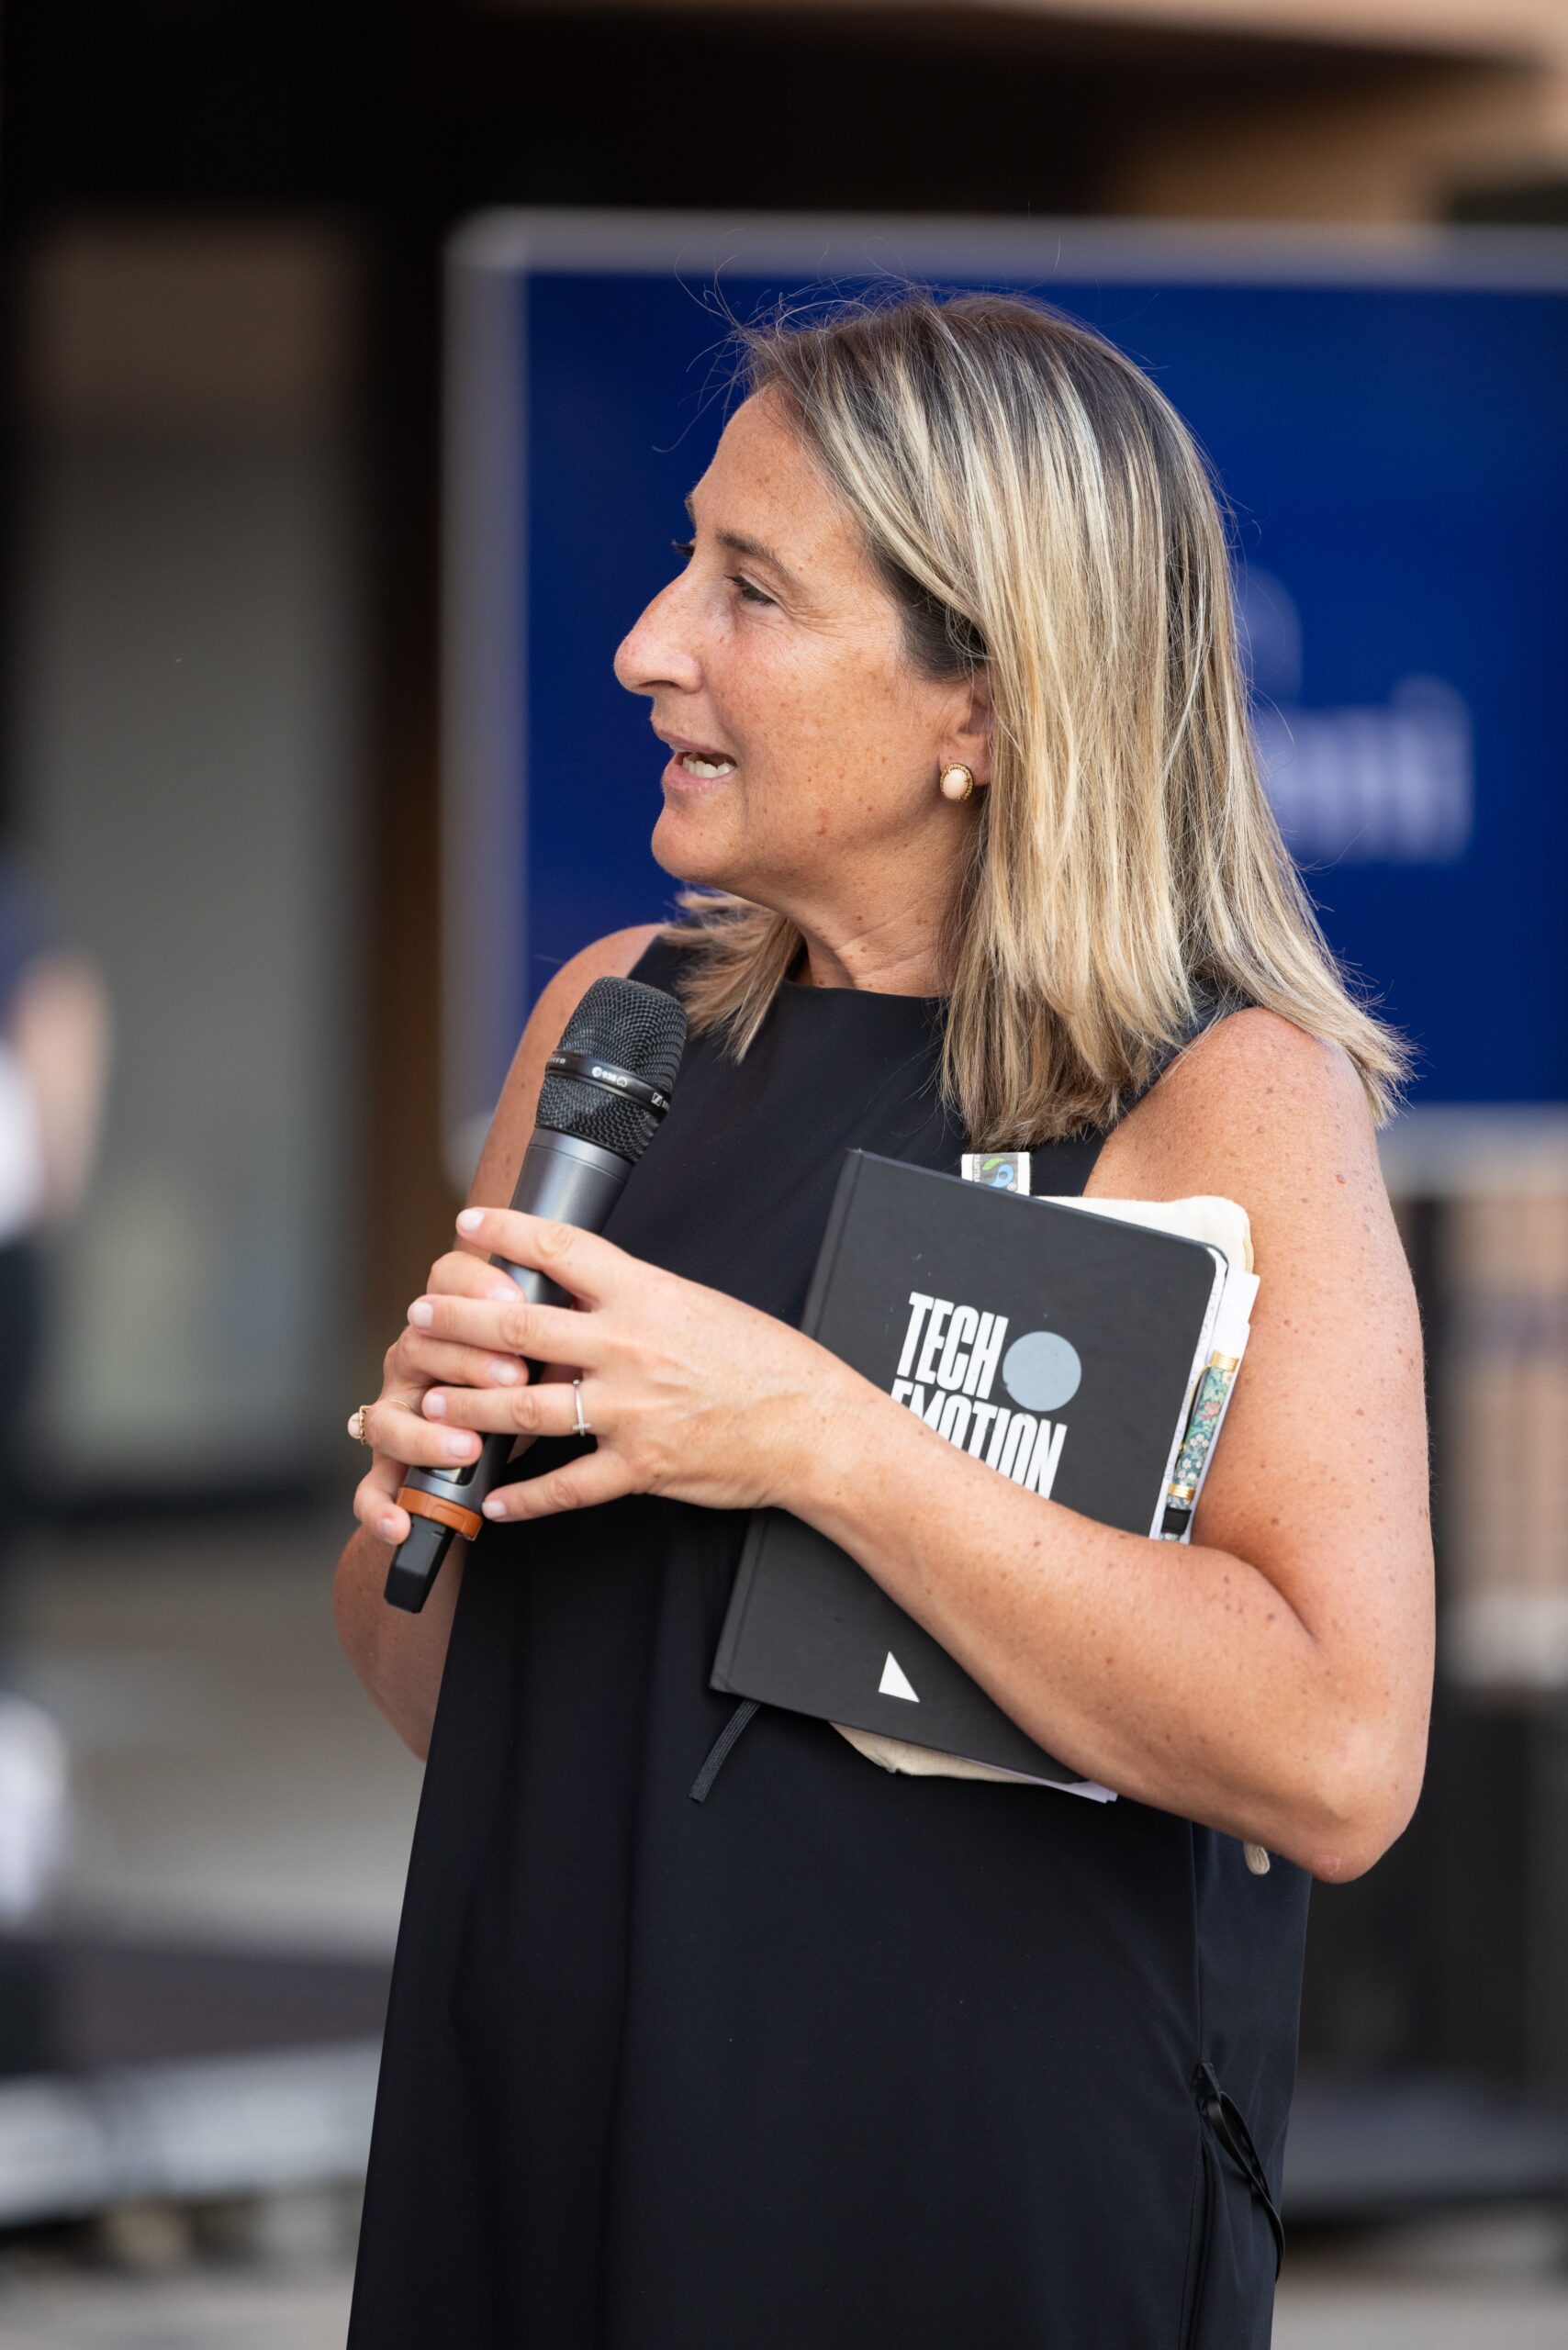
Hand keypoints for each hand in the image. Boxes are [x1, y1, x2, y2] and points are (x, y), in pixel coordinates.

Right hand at [349, 1243, 539, 1545]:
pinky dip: (380, 1508)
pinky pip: (372, 1489)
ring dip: (427, 1436)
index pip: (447, 1280)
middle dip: (468, 1360)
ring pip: (388, 1420)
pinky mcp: (389, 1468)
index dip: (475, 1285)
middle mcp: (414, 1359)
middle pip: (418, 1346)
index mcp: (452, 1319)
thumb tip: (599, 1299)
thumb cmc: (531, 1381)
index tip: (517, 1299)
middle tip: (515, 1377)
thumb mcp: (549, 1346)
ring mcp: (396, 1413)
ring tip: (470, 1449)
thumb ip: (561, 1322)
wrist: (485, 1453)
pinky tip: (400, 1524)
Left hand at [400, 1205, 837, 1522]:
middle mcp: (629, 1347)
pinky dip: (524, 1496)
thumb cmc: (765, 1361)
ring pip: (524, 1410)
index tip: (468, 1224)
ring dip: (467, 1408)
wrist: (814, 1426)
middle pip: (518, 1329)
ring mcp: (630, 1410)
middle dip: (457, 1323)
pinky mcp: (640, 1466)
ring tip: (430, 1404)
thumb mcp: (700, 1305)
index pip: (562, 1249)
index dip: (507, 1232)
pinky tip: (493, 1498)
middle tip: (419, 1318)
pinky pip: (566, 1486)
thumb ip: (636, 1301)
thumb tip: (583, 1293)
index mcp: (647, 1295)